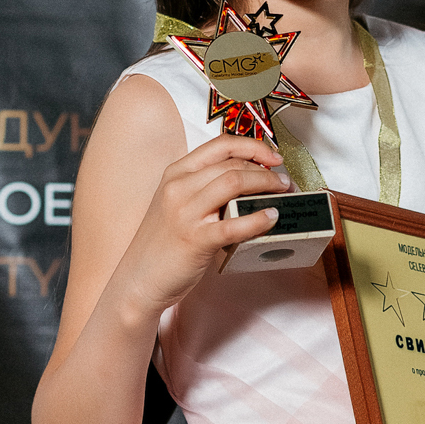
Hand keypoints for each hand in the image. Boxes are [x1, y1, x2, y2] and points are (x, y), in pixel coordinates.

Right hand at [115, 134, 291, 320]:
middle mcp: (178, 187)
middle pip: (232, 164)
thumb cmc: (162, 244)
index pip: (220, 145)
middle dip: (267, 170)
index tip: (273, 156)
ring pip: (234, 183)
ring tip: (282, 194)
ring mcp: (185, 213)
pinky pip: (234, 224)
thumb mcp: (176, 203)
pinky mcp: (195, 240)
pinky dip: (258, 218)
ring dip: (266, 186)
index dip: (253, 146)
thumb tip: (249, 180)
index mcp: (176, 173)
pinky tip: (271, 218)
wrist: (139, 278)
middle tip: (284, 181)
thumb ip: (204, 188)